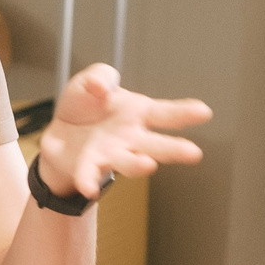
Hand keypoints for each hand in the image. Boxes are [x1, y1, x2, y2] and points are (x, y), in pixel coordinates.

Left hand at [36, 65, 212, 199]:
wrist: (60, 133)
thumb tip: (100, 87)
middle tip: (194, 153)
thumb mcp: (92, 80)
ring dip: (138, 165)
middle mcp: (131, 138)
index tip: (204, 112)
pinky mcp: (87, 167)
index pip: (166, 113)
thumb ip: (101, 76)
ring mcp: (111, 155)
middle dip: (174, 149)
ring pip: (129, 162)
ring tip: (149, 165)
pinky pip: (90, 175)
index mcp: (138, 113)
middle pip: (156, 144)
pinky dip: (90, 181)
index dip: (185, 113)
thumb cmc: (85, 106)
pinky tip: (90, 188)